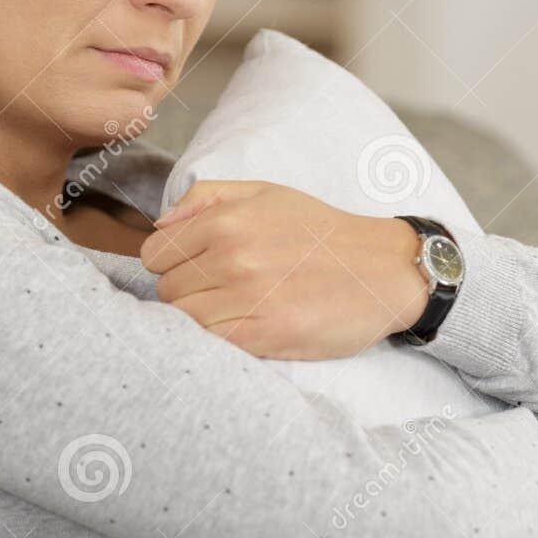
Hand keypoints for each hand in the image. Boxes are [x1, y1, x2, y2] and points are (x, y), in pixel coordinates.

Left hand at [140, 179, 430, 359]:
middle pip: (167, 290)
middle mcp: (233, 256)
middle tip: (220, 292)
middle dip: (187, 292)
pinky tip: (244, 328)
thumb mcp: (265, 194)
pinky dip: (219, 339)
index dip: (171, 263)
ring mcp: (249, 298)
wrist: (382, 270)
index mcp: (227, 220)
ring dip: (201, 320)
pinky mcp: (266, 335)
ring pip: (184, 320)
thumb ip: (205, 198)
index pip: (155, 254)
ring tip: (231, 312)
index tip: (196, 269)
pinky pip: (212, 343)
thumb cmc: (320, 232)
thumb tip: (159, 225)